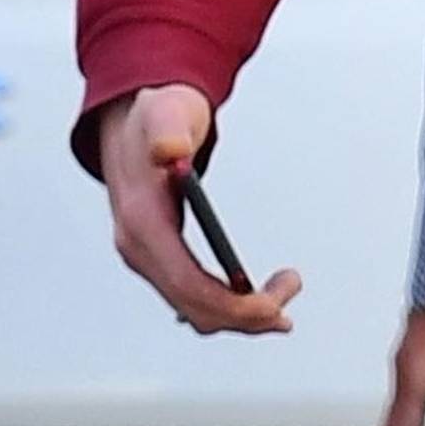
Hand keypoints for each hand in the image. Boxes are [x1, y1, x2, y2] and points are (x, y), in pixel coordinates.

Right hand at [99, 85, 300, 337]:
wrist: (132, 122)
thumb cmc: (155, 116)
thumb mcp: (164, 112)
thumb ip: (168, 129)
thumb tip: (171, 151)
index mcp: (140, 223)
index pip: (186, 284)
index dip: (230, 305)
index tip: (273, 307)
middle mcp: (138, 249)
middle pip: (195, 307)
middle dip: (247, 313)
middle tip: (292, 287)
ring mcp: (147, 258)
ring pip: (197, 311)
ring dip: (243, 313)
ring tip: (286, 287)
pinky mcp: (161, 260)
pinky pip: (194, 299)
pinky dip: (229, 307)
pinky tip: (259, 299)